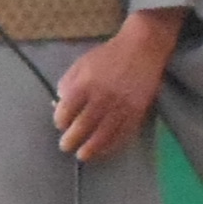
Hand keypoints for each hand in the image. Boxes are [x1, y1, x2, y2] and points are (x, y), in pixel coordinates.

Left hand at [53, 12, 183, 163]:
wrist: (142, 48)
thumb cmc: (108, 55)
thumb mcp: (82, 63)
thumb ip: (68, 83)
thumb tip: (60, 103)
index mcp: (85, 85)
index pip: (66, 111)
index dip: (60, 121)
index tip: (61, 125)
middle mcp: (101, 98)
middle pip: (82, 127)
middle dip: (71, 140)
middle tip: (65, 146)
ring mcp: (120, 107)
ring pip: (102, 135)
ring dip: (90, 149)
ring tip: (82, 155)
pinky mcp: (136, 112)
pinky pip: (122, 134)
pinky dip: (111, 145)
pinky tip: (104, 150)